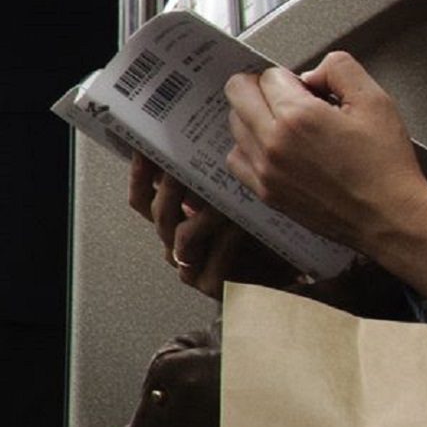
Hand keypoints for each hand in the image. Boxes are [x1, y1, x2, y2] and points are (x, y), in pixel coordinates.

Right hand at [126, 151, 272, 298]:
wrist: (286, 274)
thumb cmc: (261, 237)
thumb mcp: (235, 201)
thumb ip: (216, 180)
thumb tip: (209, 141)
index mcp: (175, 223)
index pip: (143, 197)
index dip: (141, 173)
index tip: (147, 149)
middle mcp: (175, 245)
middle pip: (157, 212)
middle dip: (171, 186)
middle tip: (187, 165)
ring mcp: (191, 267)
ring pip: (182, 235)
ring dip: (202, 210)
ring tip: (220, 192)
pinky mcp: (212, 286)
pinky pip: (213, 259)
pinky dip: (227, 239)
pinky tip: (240, 224)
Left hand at [227, 54, 426, 299]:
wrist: (389, 216)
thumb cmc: (385, 162)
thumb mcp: (375, 101)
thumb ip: (339, 70)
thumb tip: (310, 74)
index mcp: (298, 116)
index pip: (269, 76)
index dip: (291, 78)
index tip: (309, 91)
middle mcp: (272, 141)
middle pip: (237, 93)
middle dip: (260, 87)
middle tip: (286, 98)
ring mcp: (264, 169)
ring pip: (234, 124)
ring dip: (253, 116)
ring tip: (286, 126)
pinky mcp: (264, 192)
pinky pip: (236, 158)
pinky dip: (248, 148)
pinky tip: (274, 150)